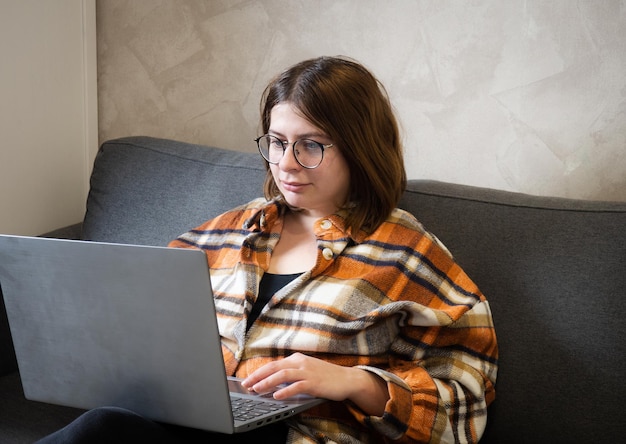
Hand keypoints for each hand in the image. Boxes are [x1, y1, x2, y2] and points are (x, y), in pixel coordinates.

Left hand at [241, 352, 389, 415]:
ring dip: (267, 382)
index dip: (259, 372)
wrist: (347, 379)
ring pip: (283, 375)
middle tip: (246, 384)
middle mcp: (300, 362)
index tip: (247, 379)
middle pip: (274, 367)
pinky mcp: (314, 383)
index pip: (273, 364)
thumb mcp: (306, 370)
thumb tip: (273, 381)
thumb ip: (291, 374)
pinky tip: (276, 396)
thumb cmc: (326, 377)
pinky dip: (285, 390)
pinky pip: (296, 386)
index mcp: (297, 359)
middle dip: (258, 376)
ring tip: (256, 389)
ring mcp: (307, 372)